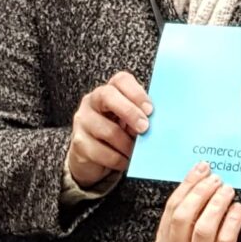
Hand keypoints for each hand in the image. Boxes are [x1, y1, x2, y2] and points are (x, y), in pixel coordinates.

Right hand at [68, 70, 152, 187]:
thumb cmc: (117, 134)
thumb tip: (161, 124)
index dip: (137, 93)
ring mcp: (82, 121)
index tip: (150, 110)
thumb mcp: (130, 122)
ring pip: (108, 130)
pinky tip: (125, 161)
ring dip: (127, 145)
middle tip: (145, 128)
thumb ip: (142, 117)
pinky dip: (119, 160)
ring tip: (137, 152)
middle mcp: (92, 101)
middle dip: (129, 112)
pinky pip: (102, 152)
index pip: (121, 80)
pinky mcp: (78, 142)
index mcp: (109, 91)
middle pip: (108, 96)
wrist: (91, 158)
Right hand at [153, 167, 240, 241]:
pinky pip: (225, 241)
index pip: (171, 209)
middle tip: (216, 180)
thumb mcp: (191, 236)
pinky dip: (231, 221)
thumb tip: (200, 174)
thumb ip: (191, 210)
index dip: (187, 186)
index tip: (201, 170)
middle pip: (183, 218)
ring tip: (227, 192)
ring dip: (217, 204)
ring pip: (203, 229)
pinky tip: (237, 209)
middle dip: (200, 193)